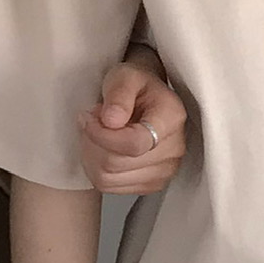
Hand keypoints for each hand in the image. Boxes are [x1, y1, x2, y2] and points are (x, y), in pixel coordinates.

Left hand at [79, 56, 187, 193]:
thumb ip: (119, 94)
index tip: (88, 117)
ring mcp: (165, 170)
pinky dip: (96, 168)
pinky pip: (109, 186)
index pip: (134, 143)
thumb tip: (112, 121)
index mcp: (172, 117)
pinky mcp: (151, 184)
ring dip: (91, 155)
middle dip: (93, 141)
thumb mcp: (125, 76)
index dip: (102, 135)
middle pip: (116, 163)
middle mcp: (175, 148)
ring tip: (96, 133)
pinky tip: (101, 149)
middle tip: (91, 120)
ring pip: (108, 178)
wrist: (146, 98)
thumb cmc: (135, 85)